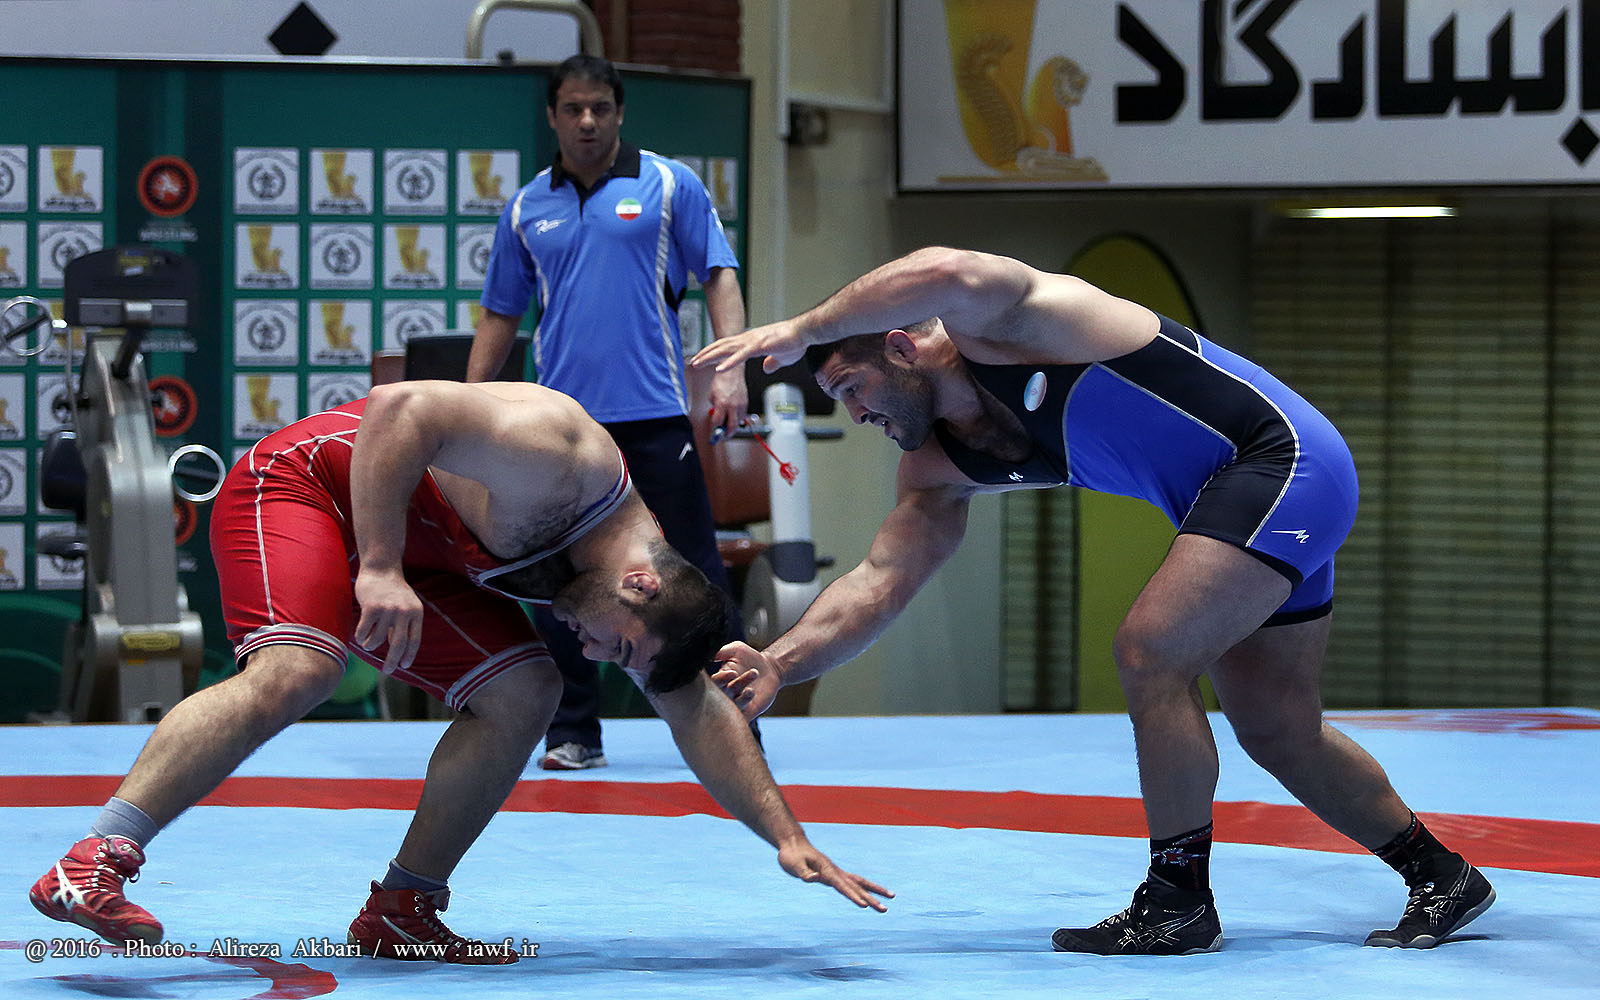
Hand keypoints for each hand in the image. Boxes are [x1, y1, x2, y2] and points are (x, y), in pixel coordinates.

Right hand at [353, 566, 422, 672]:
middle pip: (398, 644)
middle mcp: (404, 612)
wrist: (381, 568)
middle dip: (392, 661)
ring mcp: (388, 609)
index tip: (403, 666)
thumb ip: (405, 625)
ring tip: (368, 646)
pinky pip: (364, 631)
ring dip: (371, 646)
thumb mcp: (406, 605)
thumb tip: (399, 652)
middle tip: (388, 671)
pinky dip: (361, 637)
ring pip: (377, 639)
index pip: (414, 640)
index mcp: (416, 612)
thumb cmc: (392, 590)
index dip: (409, 655)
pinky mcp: (371, 607)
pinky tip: (359, 637)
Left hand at [691, 319, 805, 375]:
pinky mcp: (760, 346)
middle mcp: (749, 339)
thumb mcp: (780, 357)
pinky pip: (741, 356)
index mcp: (752, 341)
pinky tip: (719, 369)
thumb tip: (767, 368)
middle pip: (722, 346)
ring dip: (711, 357)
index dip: (714, 352)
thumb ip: (772, 362)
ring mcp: (753, 341)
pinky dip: (729, 363)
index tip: (702, 359)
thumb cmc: (795, 341)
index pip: (728, 346)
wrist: (805, 332)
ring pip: (727, 349)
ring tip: (698, 364)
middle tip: (692, 362)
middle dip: (706, 354)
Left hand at [706, 366, 748, 441]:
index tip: (713, 433)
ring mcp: (741, 405)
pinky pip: (742, 416)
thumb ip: (714, 406)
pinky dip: (738, 420)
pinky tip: (733, 419)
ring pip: (738, 422)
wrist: (733, 371)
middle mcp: (733, 406)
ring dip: (733, 427)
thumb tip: (716, 415)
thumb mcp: (712, 394)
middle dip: (726, 435)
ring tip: (728, 429)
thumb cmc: (722, 380)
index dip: (715, 429)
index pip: (718, 423)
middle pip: (731, 427)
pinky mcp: (746, 403)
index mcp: (722, 404)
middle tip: (722, 437)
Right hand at [711, 642, 781, 719]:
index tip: (732, 672)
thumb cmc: (750, 657)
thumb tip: (707, 655)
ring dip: (741, 693)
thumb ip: (722, 652)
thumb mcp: (736, 649)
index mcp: (719, 680)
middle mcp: (724, 694)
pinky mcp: (747, 712)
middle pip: (721, 696)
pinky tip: (751, 692)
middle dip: (729, 688)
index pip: (713, 683)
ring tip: (752, 680)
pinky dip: (744, 704)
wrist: (770, 668)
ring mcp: (735, 704)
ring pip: (733, 705)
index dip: (720, 679)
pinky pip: (742, 715)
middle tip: (737, 676)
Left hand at [778, 839, 892, 911]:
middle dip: (871, 898)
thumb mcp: (793, 865)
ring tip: (892, 897)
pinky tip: (870, 894)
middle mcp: (835, 872)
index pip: (843, 887)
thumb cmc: (791, 856)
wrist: (793, 844)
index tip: (864, 906)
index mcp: (827, 871)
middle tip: (885, 910)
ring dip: (875, 891)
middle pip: (857, 887)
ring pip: (860, 883)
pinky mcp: (834, 874)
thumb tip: (813, 878)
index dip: (853, 897)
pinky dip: (864, 888)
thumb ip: (803, 872)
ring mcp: (837, 872)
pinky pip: (854, 882)